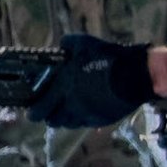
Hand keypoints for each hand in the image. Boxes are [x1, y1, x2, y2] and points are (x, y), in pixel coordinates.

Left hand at [21, 33, 157, 132]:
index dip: (33, 112)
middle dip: (49, 117)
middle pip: (54, 120)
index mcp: (64, 87)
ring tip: (67, 112)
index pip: (40, 108)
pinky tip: (86, 110)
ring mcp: (88, 114)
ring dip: (65, 119)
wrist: (136, 75)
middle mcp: (72, 105)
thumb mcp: (86, 43)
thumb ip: (69, 43)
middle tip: (48, 113)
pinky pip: (87, 123)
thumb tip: (62, 44)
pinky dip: (83, 119)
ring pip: (70, 123)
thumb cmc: (109, 58)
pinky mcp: (103, 119)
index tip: (30, 112)